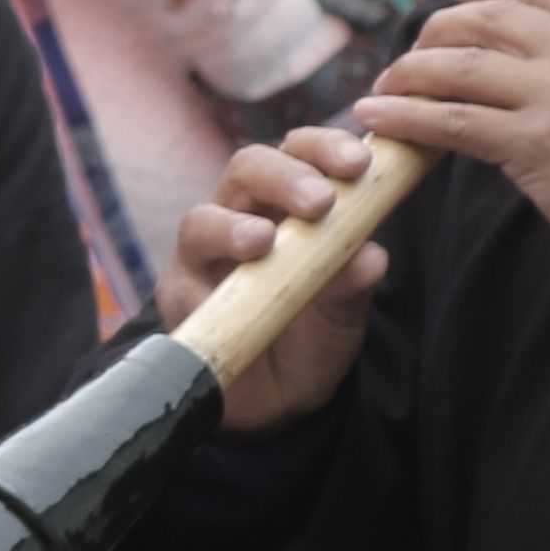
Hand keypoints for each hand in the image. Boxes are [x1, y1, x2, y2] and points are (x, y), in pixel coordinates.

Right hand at [160, 130, 384, 426]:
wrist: (276, 403)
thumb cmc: (310, 337)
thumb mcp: (344, 312)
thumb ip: (354, 279)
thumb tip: (371, 255)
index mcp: (288, 205)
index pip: (300, 154)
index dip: (325, 147)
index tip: (360, 161)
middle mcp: (241, 216)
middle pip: (248, 169)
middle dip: (284, 175)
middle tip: (321, 200)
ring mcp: (204, 253)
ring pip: (203, 217)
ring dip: (235, 225)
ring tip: (264, 241)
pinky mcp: (178, 293)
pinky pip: (183, 271)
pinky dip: (208, 268)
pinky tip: (235, 272)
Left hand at [350, 0, 549, 259]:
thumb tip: (538, 61)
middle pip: (489, 18)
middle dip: (440, 29)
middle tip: (416, 51)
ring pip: (462, 64)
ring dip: (412, 72)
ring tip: (384, 86)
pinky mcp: (533, 143)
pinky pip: (453, 121)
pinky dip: (407, 116)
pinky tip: (379, 117)